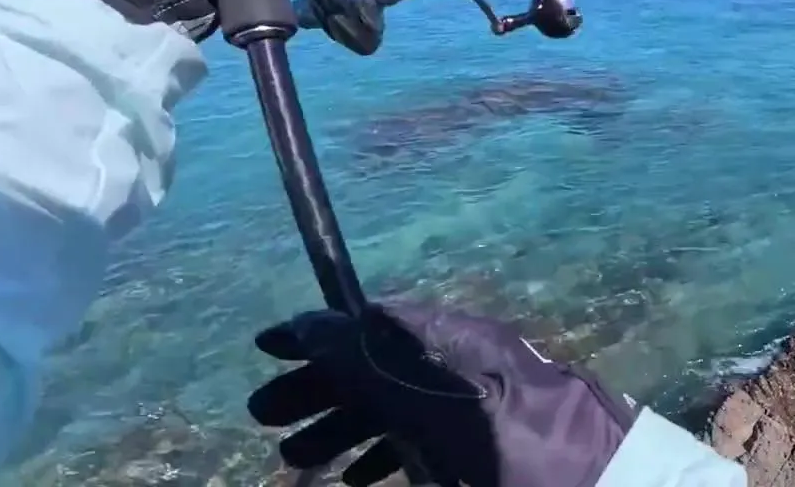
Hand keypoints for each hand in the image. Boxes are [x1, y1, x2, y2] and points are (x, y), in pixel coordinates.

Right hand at [248, 300, 638, 486]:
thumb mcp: (451, 411)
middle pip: (379, 368)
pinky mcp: (492, 452)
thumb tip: (315, 326)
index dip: (319, 333)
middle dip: (320, 390)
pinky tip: (354, 480)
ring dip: (344, 430)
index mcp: (462, 347)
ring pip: (398, 411)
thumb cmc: (529, 453)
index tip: (266, 345)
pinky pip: (428, 443)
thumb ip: (383, 368)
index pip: (375, 323)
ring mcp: (482, 413)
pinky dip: (387, 456)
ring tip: (294, 460)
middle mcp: (469, 369)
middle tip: (264, 416)